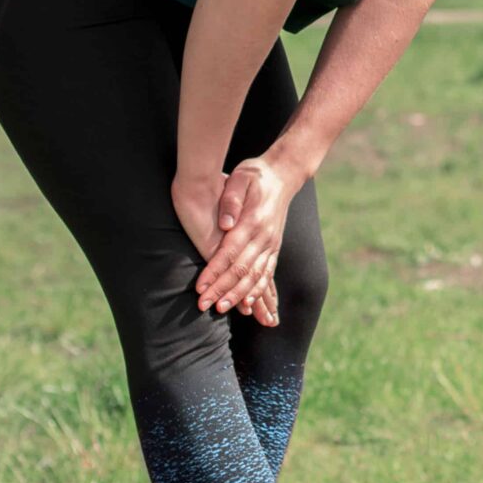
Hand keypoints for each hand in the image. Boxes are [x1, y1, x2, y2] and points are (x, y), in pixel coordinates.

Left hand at [177, 150, 306, 324]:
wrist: (283, 174)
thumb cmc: (255, 175)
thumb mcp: (241, 177)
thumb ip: (231, 198)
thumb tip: (226, 224)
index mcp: (253, 221)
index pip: (230, 253)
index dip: (214, 272)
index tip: (200, 287)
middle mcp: (265, 237)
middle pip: (242, 270)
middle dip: (222, 290)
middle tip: (204, 305)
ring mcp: (272, 244)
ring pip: (256, 277)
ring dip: (240, 296)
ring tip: (223, 309)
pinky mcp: (275, 247)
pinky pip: (267, 274)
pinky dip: (259, 292)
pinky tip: (249, 305)